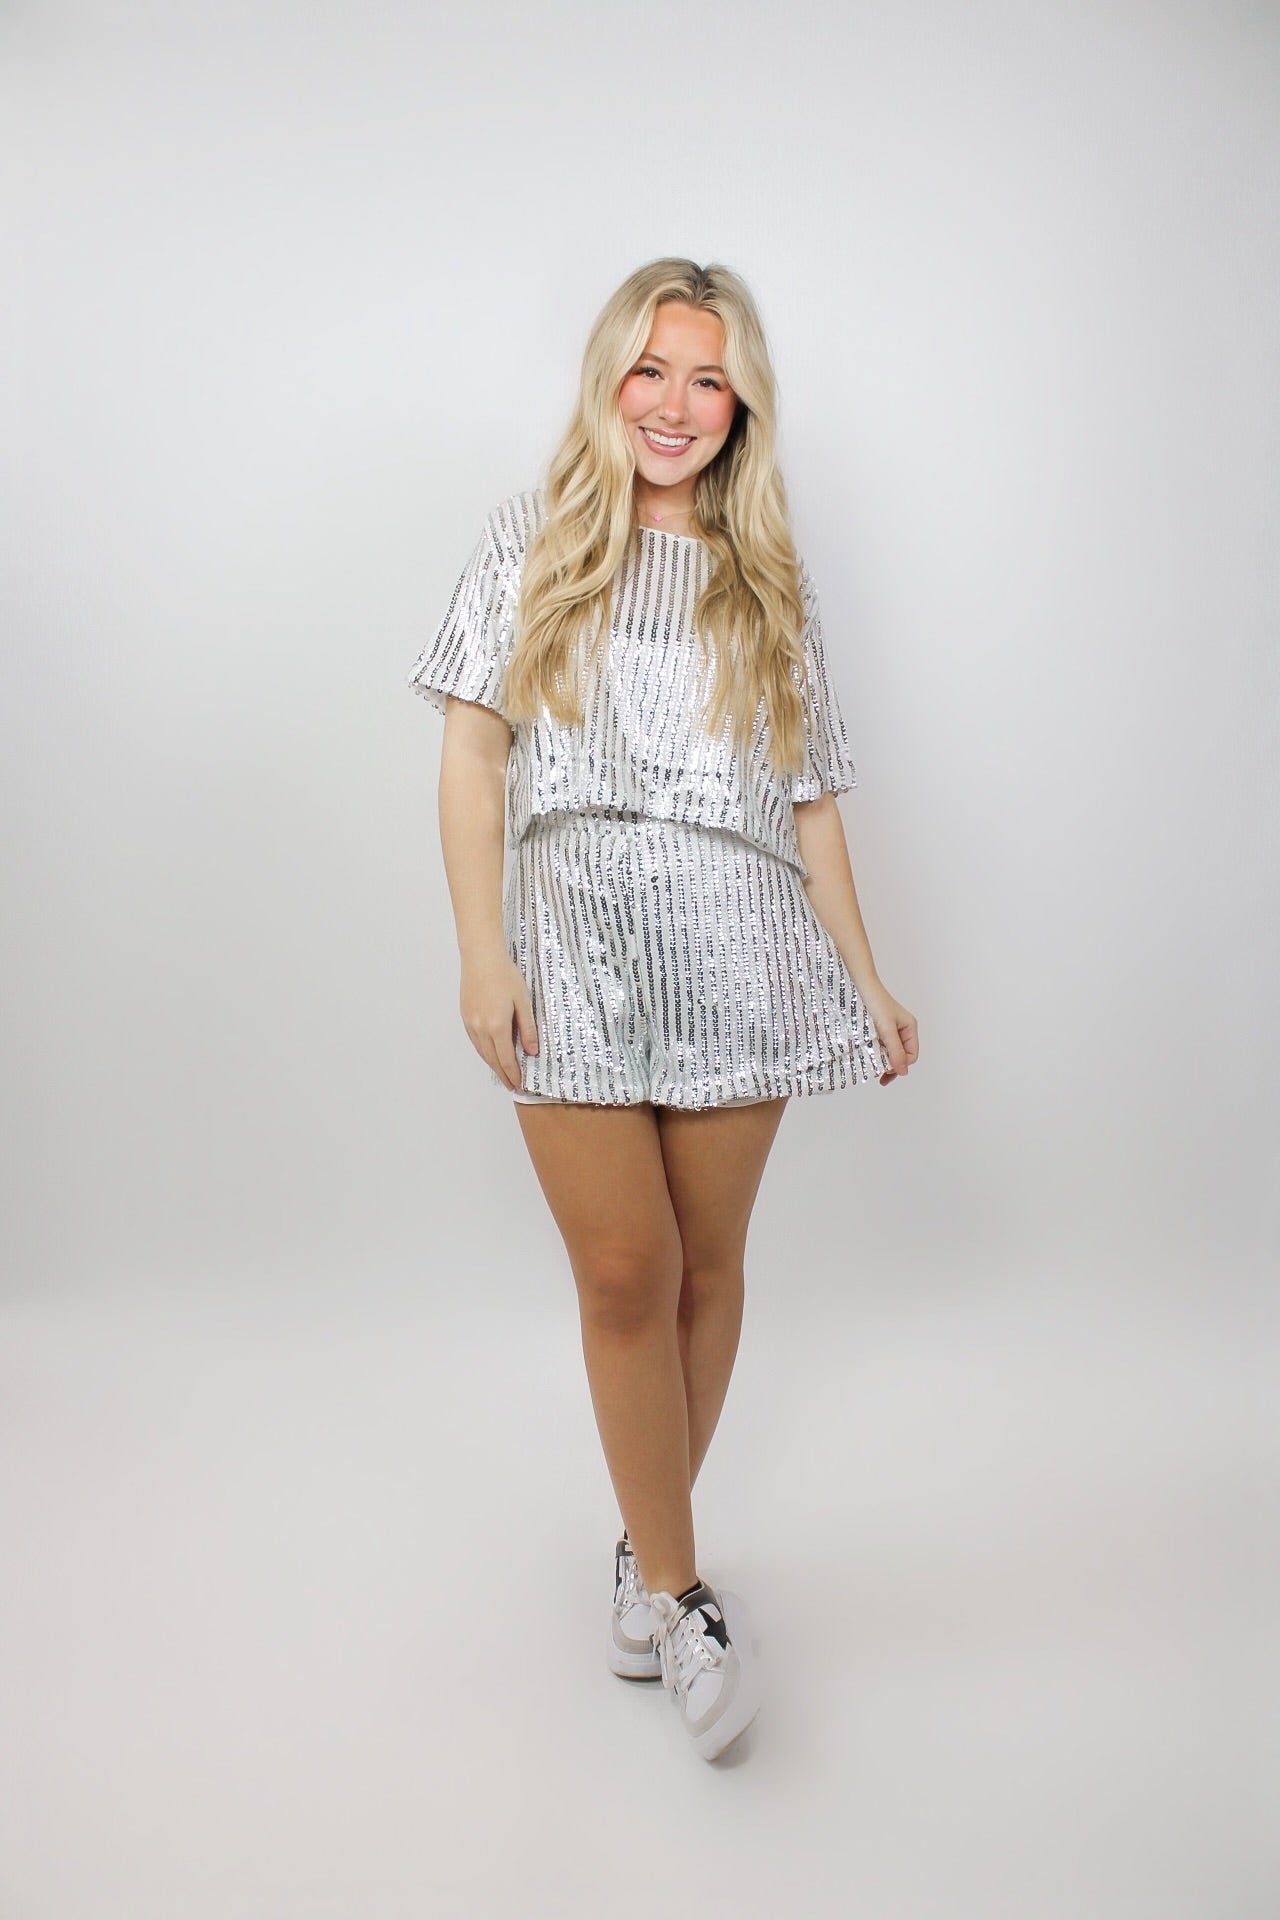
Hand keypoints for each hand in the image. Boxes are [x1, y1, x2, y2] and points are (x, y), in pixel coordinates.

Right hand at [459, 949, 538, 1089]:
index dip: (513, 1074)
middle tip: (511, 1085)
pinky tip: (490, 1054)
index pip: (506, 1058)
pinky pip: (475, 1042)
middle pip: (492, 1059)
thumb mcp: (523, 1001)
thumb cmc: (504, 975)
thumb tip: (532, 1051)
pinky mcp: (465, 1017)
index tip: (518, 1084)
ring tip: (502, 1074)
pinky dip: (484, 1052)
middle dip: (503, 1074)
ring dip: (492, 1065)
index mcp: (497, 1026)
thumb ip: (528, 1028)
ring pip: (482, 1052)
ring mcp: (470, 1023)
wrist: (480, 958)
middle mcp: (481, 1028)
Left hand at [860, 982, 918, 1085]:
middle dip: (890, 1065)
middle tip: (878, 1075)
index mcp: (909, 1027)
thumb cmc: (875, 1002)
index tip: (884, 1068)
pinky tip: (866, 1058)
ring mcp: (888, 1030)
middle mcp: (901, 1029)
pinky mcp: (876, 1029)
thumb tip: (903, 1072)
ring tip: (871, 1068)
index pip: (911, 1056)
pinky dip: (874, 1054)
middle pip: (901, 1056)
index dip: (899, 1064)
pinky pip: (879, 1046)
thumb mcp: (887, 1029)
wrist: (858, 984)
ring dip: (881, 1061)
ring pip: (889, 1052)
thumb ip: (895, 1051)